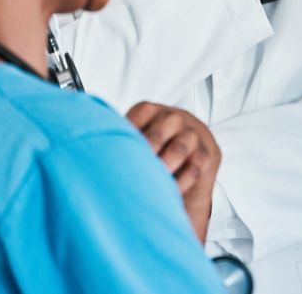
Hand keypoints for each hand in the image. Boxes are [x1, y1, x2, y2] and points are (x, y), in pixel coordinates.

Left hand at [126, 102, 221, 243]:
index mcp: (154, 111)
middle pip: (167, 123)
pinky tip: (169, 189)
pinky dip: (181, 180)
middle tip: (136, 166)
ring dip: (166, 164)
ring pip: (182, 145)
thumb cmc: (151, 162)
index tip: (119, 147)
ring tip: (152, 179)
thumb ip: (122, 143)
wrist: (181, 181)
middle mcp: (176, 118)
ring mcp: (195, 134)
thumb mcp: (136, 145)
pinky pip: (196, 166)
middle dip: (150, 147)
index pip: (143, 111)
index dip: (132, 128)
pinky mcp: (209, 154)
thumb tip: (93, 153)